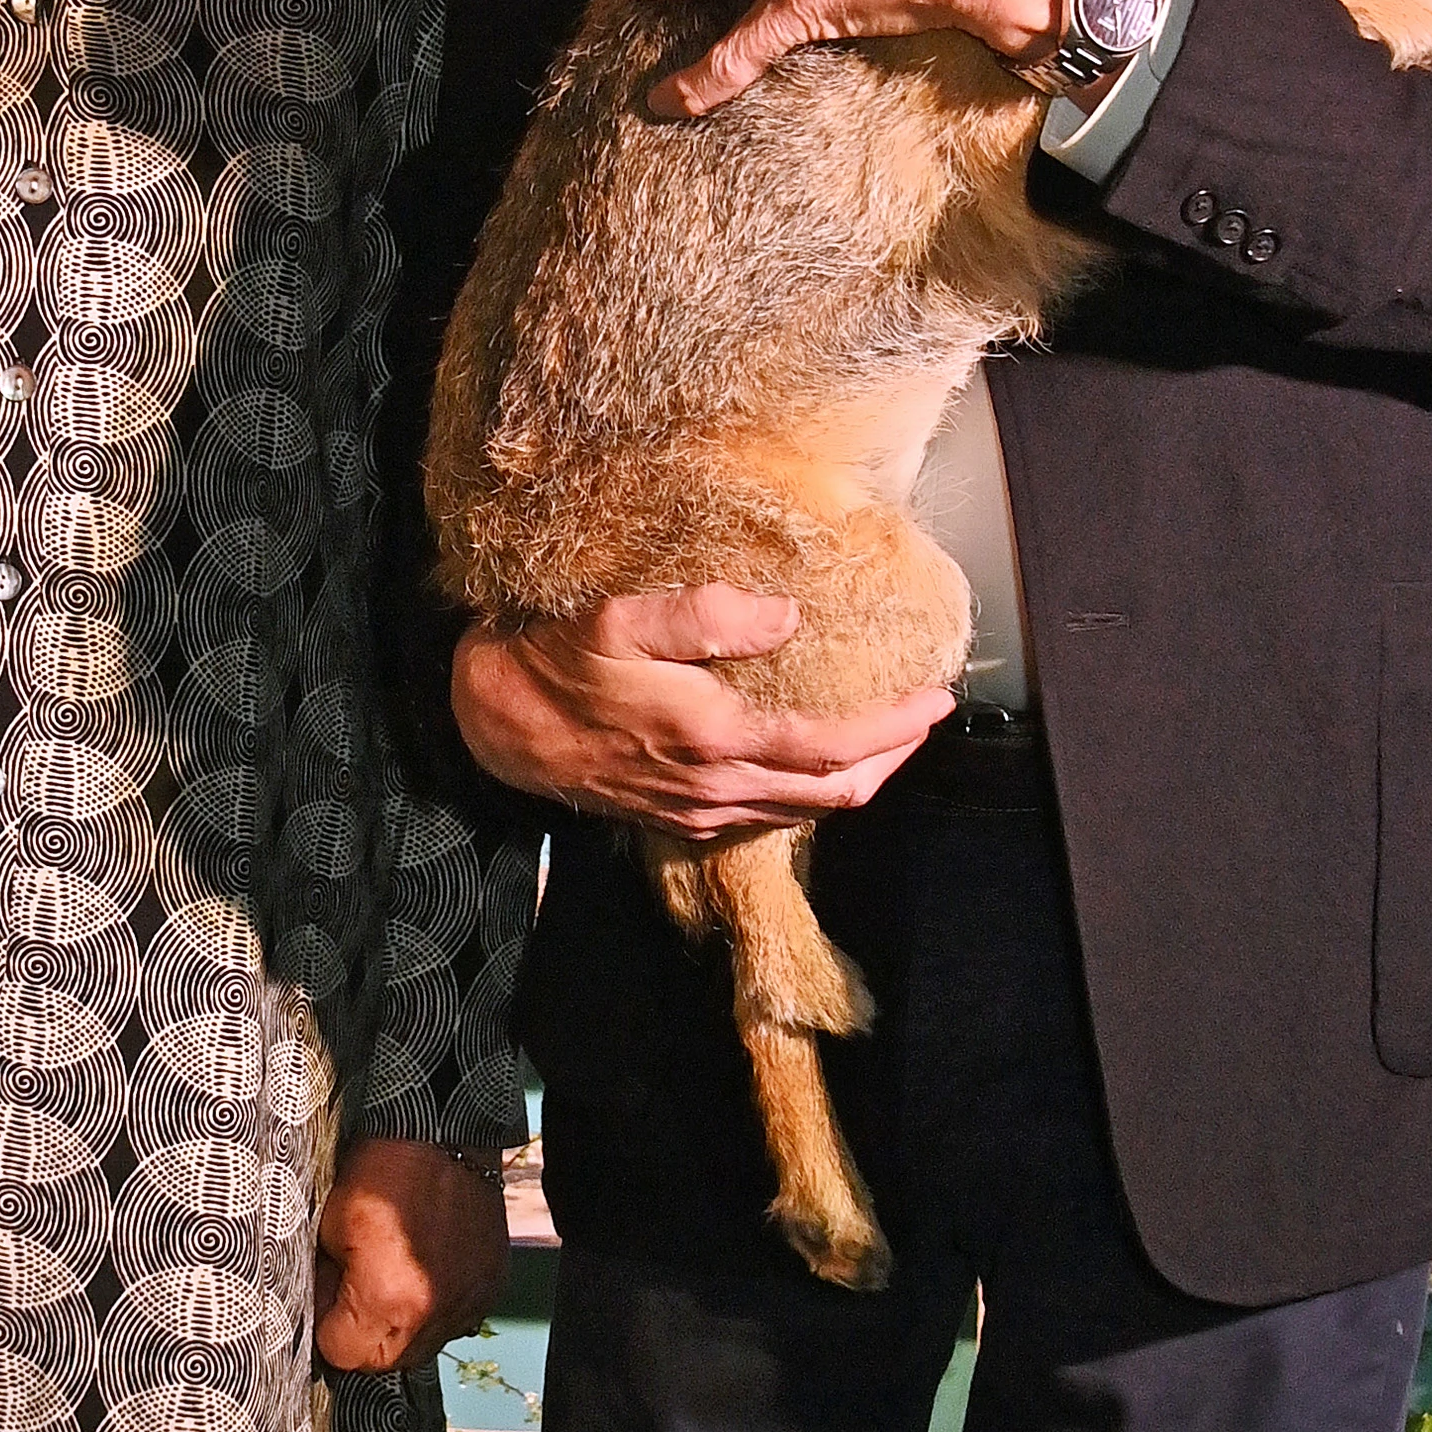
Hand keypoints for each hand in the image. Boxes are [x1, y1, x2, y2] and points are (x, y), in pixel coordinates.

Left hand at [315, 1136, 510, 1371]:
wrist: (445, 1132)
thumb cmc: (382, 1170)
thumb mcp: (331, 1226)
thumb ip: (326, 1281)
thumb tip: (325, 1308)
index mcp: (388, 1298)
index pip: (343, 1355)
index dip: (325, 1330)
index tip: (324, 1301)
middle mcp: (434, 1313)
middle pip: (386, 1362)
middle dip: (362, 1338)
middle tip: (351, 1293)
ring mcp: (469, 1303)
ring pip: (423, 1346)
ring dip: (400, 1327)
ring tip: (389, 1281)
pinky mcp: (490, 1286)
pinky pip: (455, 1321)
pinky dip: (434, 1308)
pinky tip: (423, 1271)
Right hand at [452, 588, 947, 835]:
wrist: (494, 725)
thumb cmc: (555, 660)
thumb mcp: (621, 616)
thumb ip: (706, 615)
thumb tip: (787, 617)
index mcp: (713, 737)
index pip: (834, 748)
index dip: (895, 728)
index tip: (936, 699)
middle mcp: (716, 787)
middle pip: (837, 793)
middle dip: (892, 757)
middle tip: (924, 717)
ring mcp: (700, 810)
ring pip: (807, 811)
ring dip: (857, 778)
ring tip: (885, 736)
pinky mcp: (683, 817)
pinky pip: (770, 815)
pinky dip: (811, 790)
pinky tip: (816, 759)